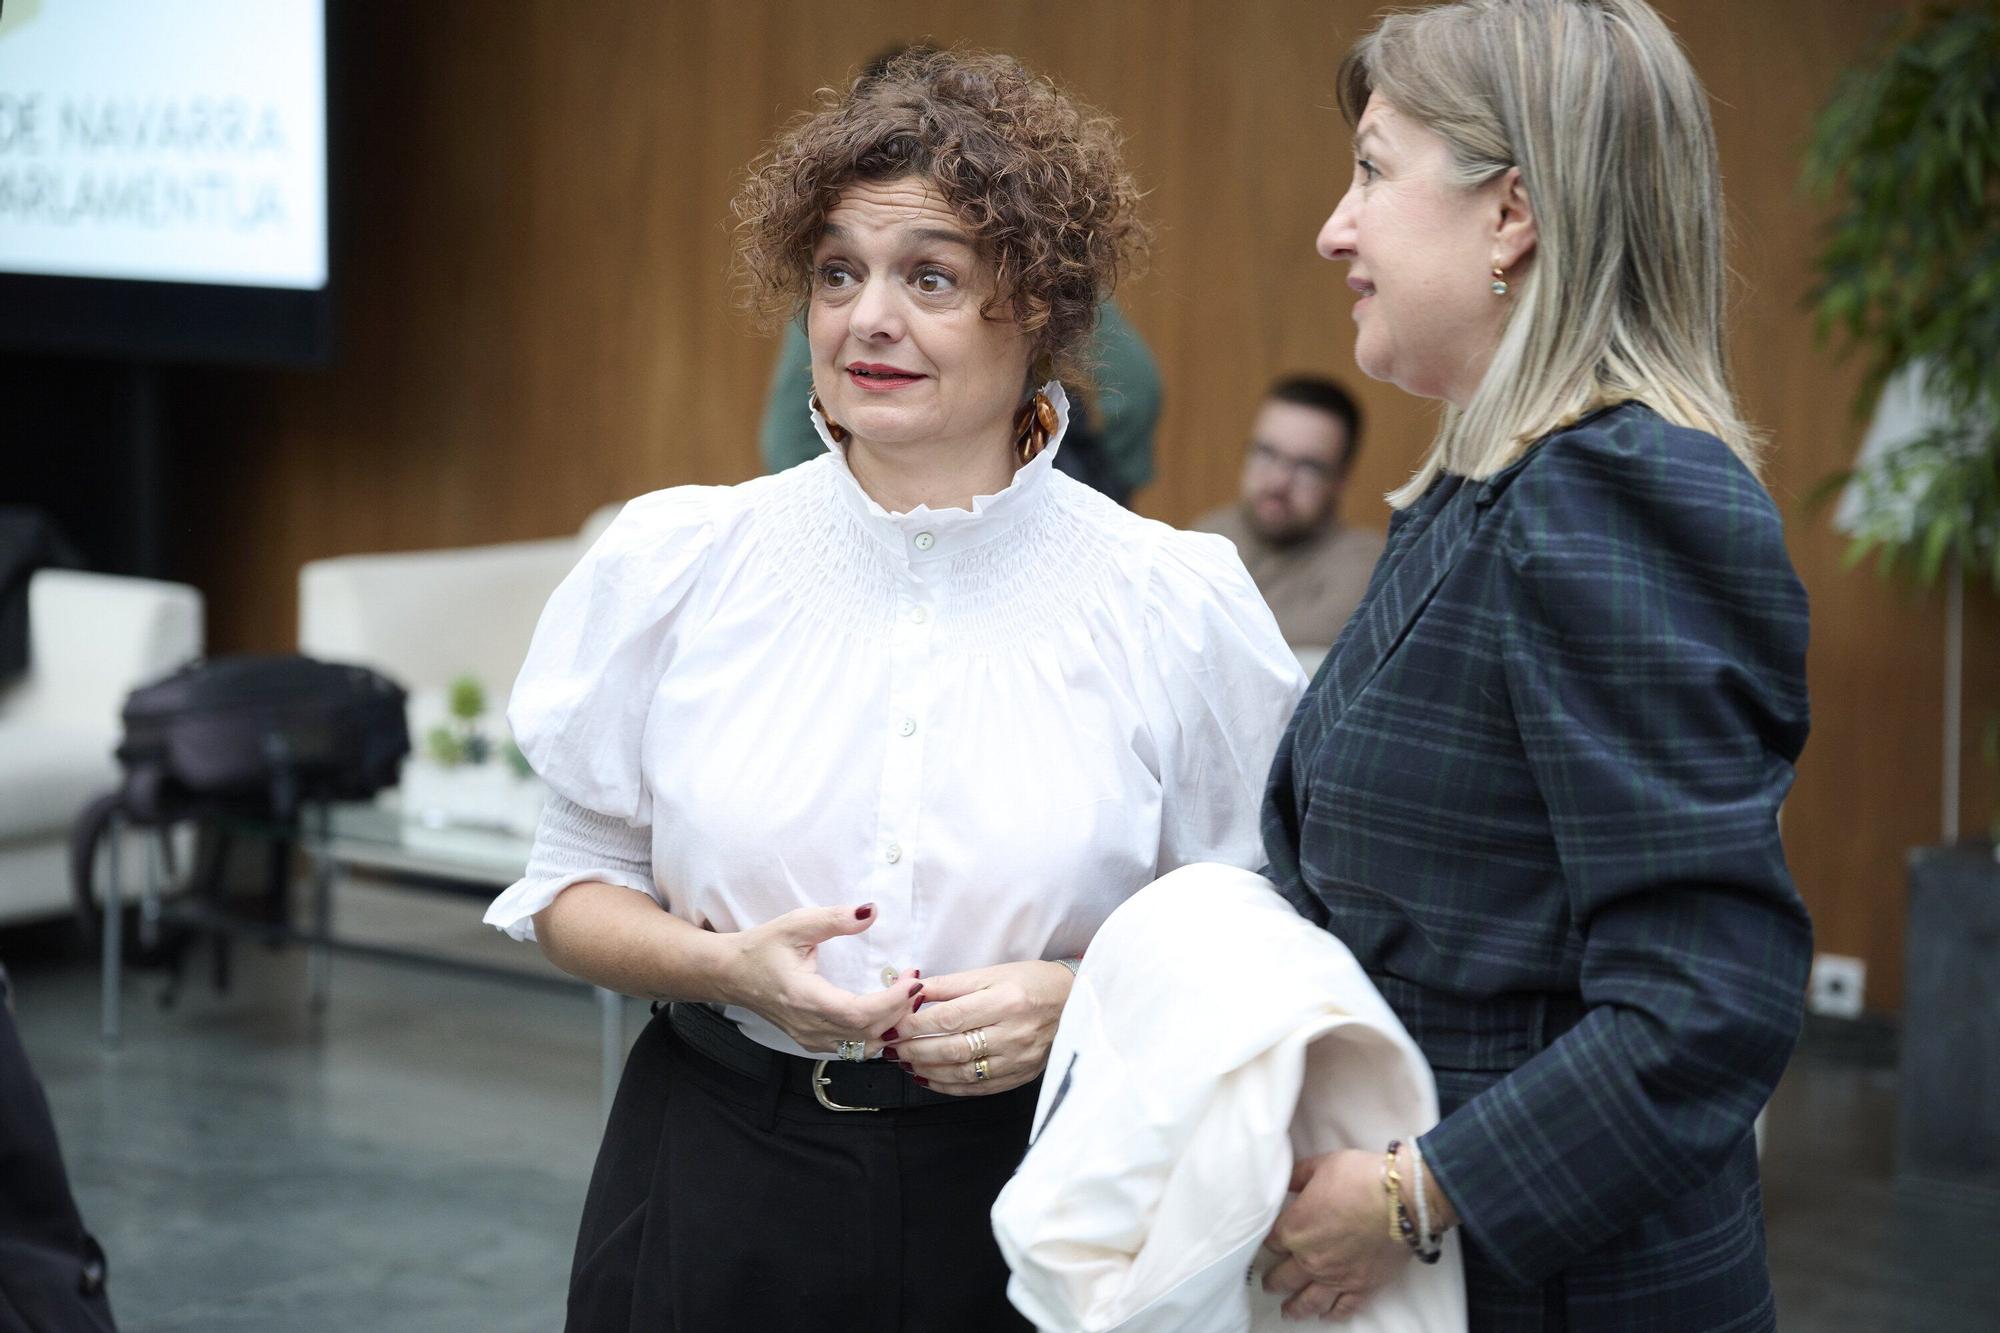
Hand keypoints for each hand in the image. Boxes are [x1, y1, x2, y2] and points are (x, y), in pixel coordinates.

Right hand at [717, 903, 923, 1054]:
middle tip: (915, 982)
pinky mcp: (813, 1042)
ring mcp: (810, 1039)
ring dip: (891, 1025)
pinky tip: (887, 1011)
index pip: (859, 1014)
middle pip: (868, 1034)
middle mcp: (809, 1026)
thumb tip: (870, 911)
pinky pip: (854, 1048)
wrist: (730, 974)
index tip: (913, 981)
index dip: (892, 1002)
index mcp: (805, 998)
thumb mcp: (796, 924)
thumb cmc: (762, 948)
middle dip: (900, 1011)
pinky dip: (877, 1034)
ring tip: (905, 997)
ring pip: (864, 1047)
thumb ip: (834, 919)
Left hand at [881, 960, 1073, 1095]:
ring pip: (961, 1072)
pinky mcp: (1021, 1076)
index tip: (892, 1024)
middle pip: (952, 1048)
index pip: (949, 1018)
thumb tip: (911, 991)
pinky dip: (947, 1086)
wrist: (1075, 1002)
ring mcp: (1018, 1060)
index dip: (914, 1024)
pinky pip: (977, 1088)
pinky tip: (927, 1077)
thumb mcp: (992, 973)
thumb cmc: (1030, 982)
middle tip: (890, 1047)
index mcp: (1006, 1001)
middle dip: (914, 1049)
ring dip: (925, 1069)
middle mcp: (1014, 1033)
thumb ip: (950, 985)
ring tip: (903, 1061)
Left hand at [1262, 1149, 1408, 1320]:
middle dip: (1273, 1281)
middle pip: (1283, 1278)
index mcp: (1295, 1229)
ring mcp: (1336, 1277)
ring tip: (1287, 1311)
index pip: (1271, 1243)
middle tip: (1269, 1284)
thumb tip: (1284, 1182)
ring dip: (1295, 1307)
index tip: (1266, 1247)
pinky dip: (1332, 1315)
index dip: (1267, 1244)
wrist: (1402, 1200)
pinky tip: (1325, 1316)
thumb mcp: (1321, 1165)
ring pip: (1308, 1301)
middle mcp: (1310, 1259)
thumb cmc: (1360, 1178)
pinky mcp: (1362, 1287)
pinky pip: (1343, 1308)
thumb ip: (1298, 1177)